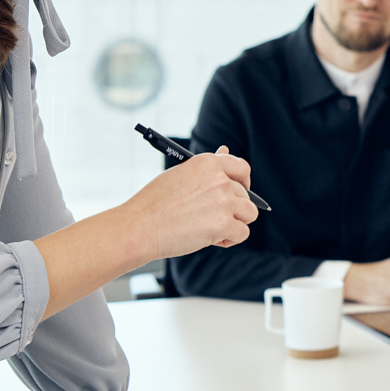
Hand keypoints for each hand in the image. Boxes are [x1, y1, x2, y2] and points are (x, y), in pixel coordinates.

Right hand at [130, 148, 254, 257]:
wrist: (140, 227)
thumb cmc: (154, 203)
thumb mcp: (180, 175)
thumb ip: (207, 168)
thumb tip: (225, 150)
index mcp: (208, 163)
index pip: (241, 168)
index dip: (244, 182)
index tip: (240, 191)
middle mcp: (220, 179)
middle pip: (245, 195)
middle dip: (232, 209)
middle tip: (209, 218)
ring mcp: (224, 201)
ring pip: (249, 214)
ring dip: (235, 223)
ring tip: (212, 229)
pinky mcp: (224, 224)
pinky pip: (242, 233)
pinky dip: (230, 239)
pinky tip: (211, 239)